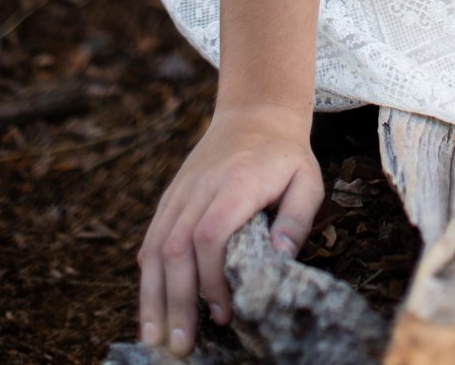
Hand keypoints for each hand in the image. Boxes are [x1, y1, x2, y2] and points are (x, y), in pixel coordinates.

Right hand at [137, 103, 322, 356]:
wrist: (255, 113)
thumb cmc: (285, 156)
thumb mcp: (307, 180)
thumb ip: (296, 218)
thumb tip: (279, 258)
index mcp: (236, 182)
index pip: (211, 234)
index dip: (212, 278)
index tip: (224, 312)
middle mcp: (200, 187)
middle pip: (176, 247)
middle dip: (176, 300)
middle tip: (181, 345)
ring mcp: (181, 192)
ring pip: (155, 246)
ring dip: (152, 296)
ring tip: (154, 338)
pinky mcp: (171, 198)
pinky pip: (152, 239)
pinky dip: (148, 276)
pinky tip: (150, 307)